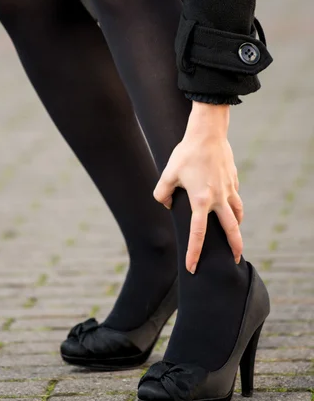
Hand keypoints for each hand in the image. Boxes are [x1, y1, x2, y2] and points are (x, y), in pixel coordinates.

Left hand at [153, 102, 242, 273]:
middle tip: (235, 260)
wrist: (208, 133)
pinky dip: (234, 204)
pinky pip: (235, 196)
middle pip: (231, 229)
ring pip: (237, 213)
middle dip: (234, 247)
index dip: (194, 252)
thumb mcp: (167, 174)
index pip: (198, 234)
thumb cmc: (186, 153)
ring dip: (237, 226)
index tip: (193, 267)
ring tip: (235, 234)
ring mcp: (229, 188)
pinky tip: (230, 204)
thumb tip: (168, 204)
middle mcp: (218, 198)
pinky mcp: (233, 178)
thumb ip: (162, 194)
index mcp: (201, 201)